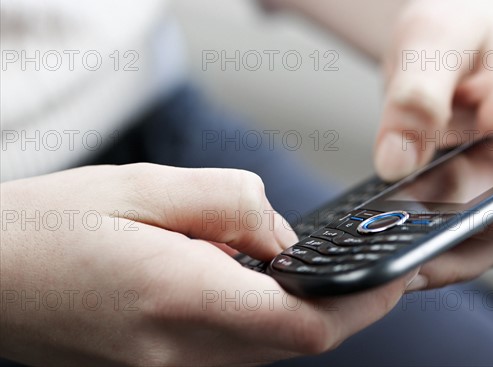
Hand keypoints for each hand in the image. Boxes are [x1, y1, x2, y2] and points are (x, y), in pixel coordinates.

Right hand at [0, 164, 418, 365]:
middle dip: (347, 310)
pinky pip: (236, 352)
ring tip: (323, 271)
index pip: (302, 324)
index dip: (363, 304)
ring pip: (269, 352)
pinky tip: (262, 285)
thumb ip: (226, 204)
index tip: (399, 278)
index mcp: (178, 296)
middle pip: (296, 345)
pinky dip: (266, 323)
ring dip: (307, 316)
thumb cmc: (48, 225)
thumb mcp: (143, 187)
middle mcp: (178, 350)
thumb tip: (279, 234)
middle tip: (377, 272)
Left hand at [374, 0, 492, 289]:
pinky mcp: (467, 187)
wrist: (451, 27)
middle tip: (393, 256)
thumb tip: (396, 162)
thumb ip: (418, 94)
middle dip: (452, 247)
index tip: (437, 224)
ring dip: (436, 255)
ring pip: (480, 241)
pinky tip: (386, 240)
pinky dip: (423, 240)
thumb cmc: (457, 20)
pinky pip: (453, 227)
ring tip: (383, 258)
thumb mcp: (433, 37)